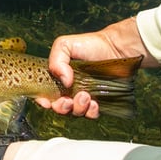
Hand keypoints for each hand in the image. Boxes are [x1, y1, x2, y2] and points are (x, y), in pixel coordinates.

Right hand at [36, 17, 154, 117]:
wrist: (116, 48)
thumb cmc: (92, 45)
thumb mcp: (65, 45)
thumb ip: (56, 60)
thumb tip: (64, 81)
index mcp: (58, 77)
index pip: (45, 94)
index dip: (43, 101)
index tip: (46, 102)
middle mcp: (70, 89)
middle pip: (59, 107)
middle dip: (61, 107)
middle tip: (67, 100)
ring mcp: (84, 97)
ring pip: (75, 112)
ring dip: (77, 108)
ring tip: (85, 96)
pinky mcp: (98, 102)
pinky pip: (91, 114)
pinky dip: (90, 112)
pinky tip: (94, 103)